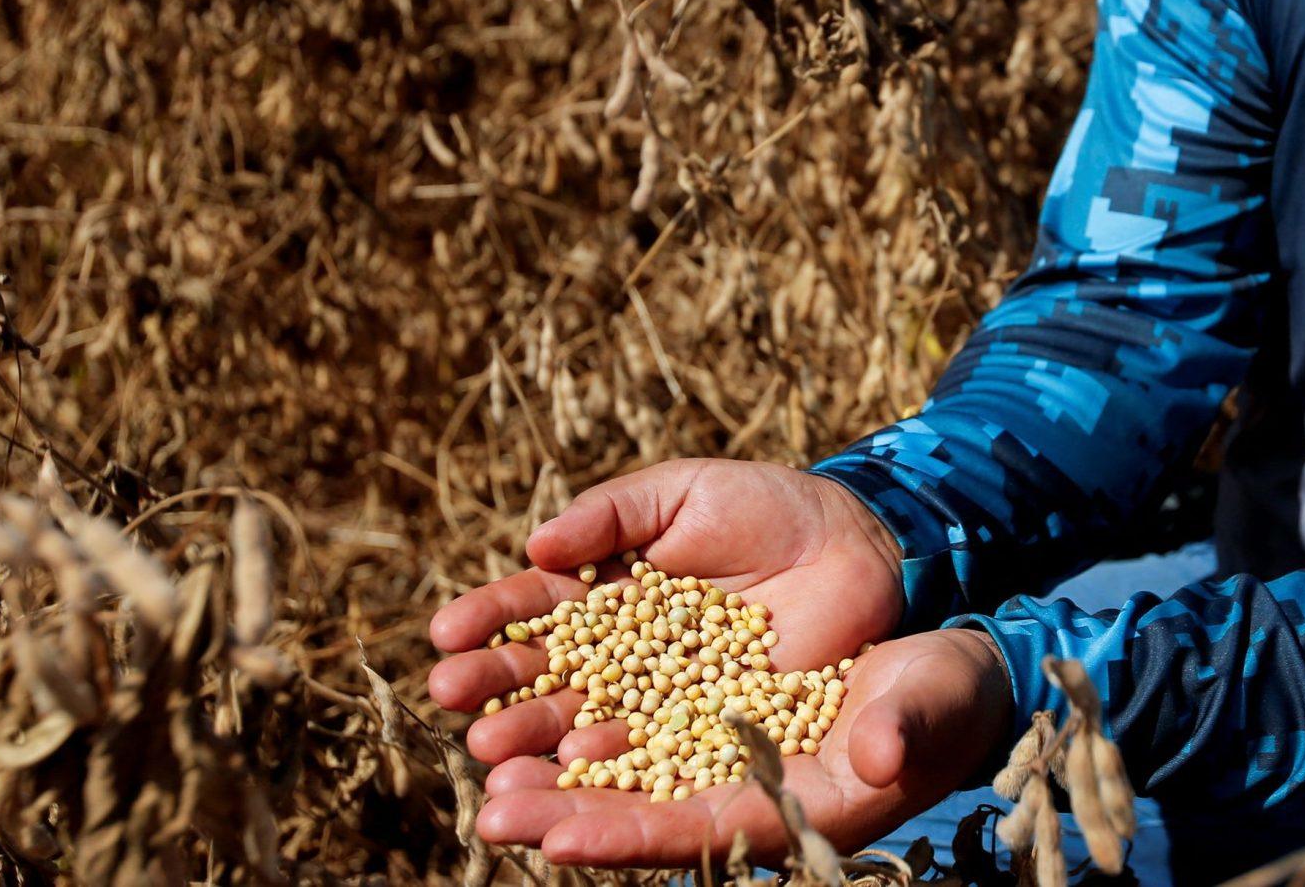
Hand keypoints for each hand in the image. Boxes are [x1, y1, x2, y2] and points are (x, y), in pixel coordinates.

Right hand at [427, 459, 907, 765]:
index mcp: (605, 596)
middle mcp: (624, 662)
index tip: (446, 637)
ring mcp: (666, 708)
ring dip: (538, 767)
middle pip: (549, 688)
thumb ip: (613, 511)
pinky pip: (658, 777)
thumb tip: (537, 545)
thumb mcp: (684, 493)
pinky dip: (612, 799)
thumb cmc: (765, 508)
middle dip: (499, 699)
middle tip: (457, 707)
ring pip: (589, 744)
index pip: (535, 613)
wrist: (858, 545)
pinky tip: (570, 810)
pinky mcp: (714, 745)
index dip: (489, 624)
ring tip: (494, 782)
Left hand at [475, 628, 1016, 866]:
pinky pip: (605, 645)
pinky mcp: (680, 635)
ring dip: (533, 716)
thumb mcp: (930, 708)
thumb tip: (876, 755)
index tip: (554, 836)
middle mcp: (714, 760)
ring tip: (462, 705)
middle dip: (550, 796)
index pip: (685, 831)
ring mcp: (690, 699)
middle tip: (487, 803)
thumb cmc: (939, 693)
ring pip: (597, 715)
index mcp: (773, 802)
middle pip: (619, 786)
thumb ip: (901, 731)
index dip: (622, 835)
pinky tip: (490, 633)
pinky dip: (552, 640)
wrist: (926, 620)